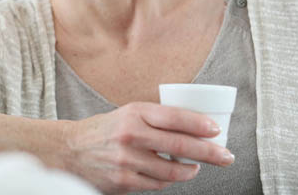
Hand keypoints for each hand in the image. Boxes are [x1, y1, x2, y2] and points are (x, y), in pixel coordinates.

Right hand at [63, 101, 233, 193]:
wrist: (71, 150)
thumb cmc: (106, 130)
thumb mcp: (128, 113)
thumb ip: (155, 119)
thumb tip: (195, 127)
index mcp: (134, 112)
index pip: (174, 117)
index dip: (200, 124)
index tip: (217, 130)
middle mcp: (130, 135)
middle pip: (180, 145)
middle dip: (209, 152)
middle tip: (226, 156)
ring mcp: (127, 160)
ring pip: (172, 170)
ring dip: (191, 170)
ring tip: (197, 167)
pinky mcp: (124, 181)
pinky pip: (158, 184)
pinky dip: (170, 181)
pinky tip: (173, 175)